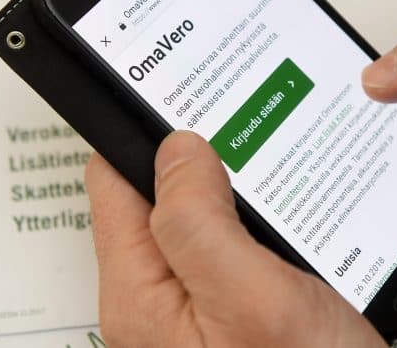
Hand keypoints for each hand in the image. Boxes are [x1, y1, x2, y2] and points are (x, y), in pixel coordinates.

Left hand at [86, 131, 386, 347]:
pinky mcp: (234, 307)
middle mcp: (160, 299)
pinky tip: (283, 201)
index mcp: (142, 292)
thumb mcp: (253, 297)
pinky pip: (231, 242)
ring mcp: (198, 304)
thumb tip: (175, 147)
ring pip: (201, 215)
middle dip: (196, 154)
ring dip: (230, 182)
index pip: (114, 182)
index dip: (141, 130)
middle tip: (238, 114)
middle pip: (156, 195)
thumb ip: (198, 221)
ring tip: (267, 149)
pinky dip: (254, 213)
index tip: (179, 90)